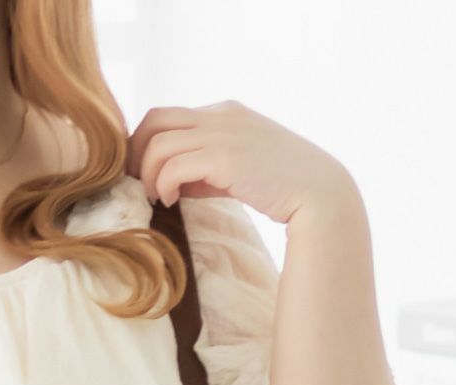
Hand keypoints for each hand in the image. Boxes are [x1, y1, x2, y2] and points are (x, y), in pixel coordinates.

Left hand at [125, 100, 358, 225]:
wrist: (319, 193)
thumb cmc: (280, 188)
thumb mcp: (236, 170)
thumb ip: (203, 170)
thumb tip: (166, 183)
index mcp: (224, 113)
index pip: (167, 116)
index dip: (145, 145)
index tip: (142, 175)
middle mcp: (221, 115)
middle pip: (154, 120)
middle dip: (136, 153)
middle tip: (136, 184)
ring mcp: (223, 133)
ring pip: (159, 143)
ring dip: (147, 173)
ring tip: (156, 197)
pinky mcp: (225, 157)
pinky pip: (173, 165)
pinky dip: (162, 184)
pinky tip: (169, 201)